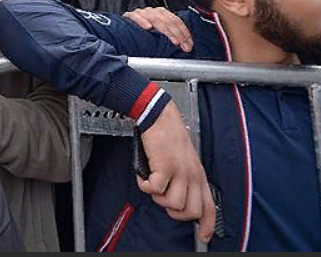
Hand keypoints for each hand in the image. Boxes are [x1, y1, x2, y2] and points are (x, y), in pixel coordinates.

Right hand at [124, 8, 192, 51]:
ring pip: (156, 19)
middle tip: (182, 45)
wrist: (125, 28)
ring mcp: (142, 13)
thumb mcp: (160, 33)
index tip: (189, 44)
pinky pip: (136, 17)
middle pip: (169, 21)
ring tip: (172, 40)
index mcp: (162, 13)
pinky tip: (147, 27)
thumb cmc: (144, 32)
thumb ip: (170, 35)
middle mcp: (153, 12)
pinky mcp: (130, 16)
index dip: (184, 33)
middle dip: (178, 34)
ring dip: (166, 30)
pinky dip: (142, 21)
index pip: (177, 21)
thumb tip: (186, 46)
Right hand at [137, 102, 214, 242]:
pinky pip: (155, 190)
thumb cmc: (169, 137)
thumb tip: (178, 198)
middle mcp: (192, 176)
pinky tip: (144, 176)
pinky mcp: (164, 167)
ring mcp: (180, 172)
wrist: (160, 117)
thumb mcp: (186, 160)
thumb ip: (186, 179)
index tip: (203, 236)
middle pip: (191, 212)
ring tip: (153, 183)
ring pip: (172, 204)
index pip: (209, 207)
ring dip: (158, 197)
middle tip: (164, 198)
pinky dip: (145, 185)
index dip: (207, 226)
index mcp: (199, 175)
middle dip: (175, 212)